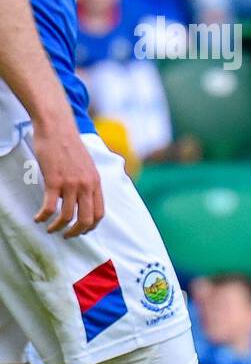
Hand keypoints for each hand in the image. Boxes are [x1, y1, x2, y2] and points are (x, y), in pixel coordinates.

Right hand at [31, 119, 103, 236]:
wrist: (57, 127)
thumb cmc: (69, 145)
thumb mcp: (87, 165)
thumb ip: (88, 181)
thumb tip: (84, 197)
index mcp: (96, 182)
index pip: (99, 213)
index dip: (91, 226)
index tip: (82, 230)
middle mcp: (86, 185)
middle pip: (86, 219)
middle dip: (76, 232)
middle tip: (66, 236)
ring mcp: (71, 184)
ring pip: (67, 216)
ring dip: (57, 227)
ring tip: (50, 229)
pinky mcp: (54, 181)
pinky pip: (50, 207)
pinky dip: (43, 217)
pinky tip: (38, 218)